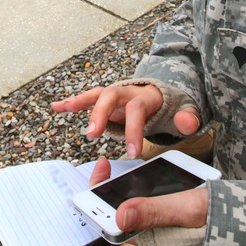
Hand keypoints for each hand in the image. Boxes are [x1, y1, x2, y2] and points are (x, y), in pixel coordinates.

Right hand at [52, 85, 200, 158]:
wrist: (163, 95)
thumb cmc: (169, 109)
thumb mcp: (183, 113)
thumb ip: (187, 118)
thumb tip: (189, 123)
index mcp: (146, 97)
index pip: (138, 110)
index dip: (134, 129)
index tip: (132, 152)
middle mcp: (127, 92)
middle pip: (112, 96)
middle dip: (100, 114)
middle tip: (92, 135)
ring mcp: (114, 95)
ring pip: (96, 94)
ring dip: (80, 102)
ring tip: (66, 109)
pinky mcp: (104, 101)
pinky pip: (86, 99)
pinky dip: (71, 102)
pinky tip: (56, 107)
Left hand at [89, 156, 207, 231]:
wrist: (241, 219)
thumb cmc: (215, 218)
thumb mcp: (183, 209)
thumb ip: (153, 212)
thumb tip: (120, 216)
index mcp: (147, 238)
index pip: (110, 221)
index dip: (98, 195)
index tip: (100, 168)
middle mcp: (149, 234)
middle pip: (119, 210)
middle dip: (111, 188)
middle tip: (107, 166)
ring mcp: (158, 225)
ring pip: (134, 205)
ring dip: (128, 187)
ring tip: (124, 169)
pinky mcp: (168, 217)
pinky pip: (149, 202)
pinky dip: (145, 187)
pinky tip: (147, 173)